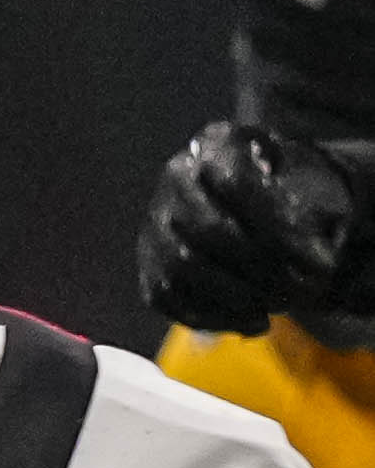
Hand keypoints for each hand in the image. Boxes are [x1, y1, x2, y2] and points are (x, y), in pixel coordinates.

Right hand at [141, 118, 372, 338]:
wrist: (238, 193)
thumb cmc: (275, 183)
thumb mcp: (295, 174)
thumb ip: (299, 203)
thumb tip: (309, 255)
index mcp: (212, 145)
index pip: (236, 185)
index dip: (279, 227)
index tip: (320, 259)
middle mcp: (173, 180)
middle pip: (209, 231)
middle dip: (261, 267)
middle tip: (301, 289)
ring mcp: (153, 224)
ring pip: (183, 268)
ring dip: (237, 296)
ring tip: (278, 307)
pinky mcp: (147, 265)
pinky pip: (167, 298)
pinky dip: (212, 317)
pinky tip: (252, 323)